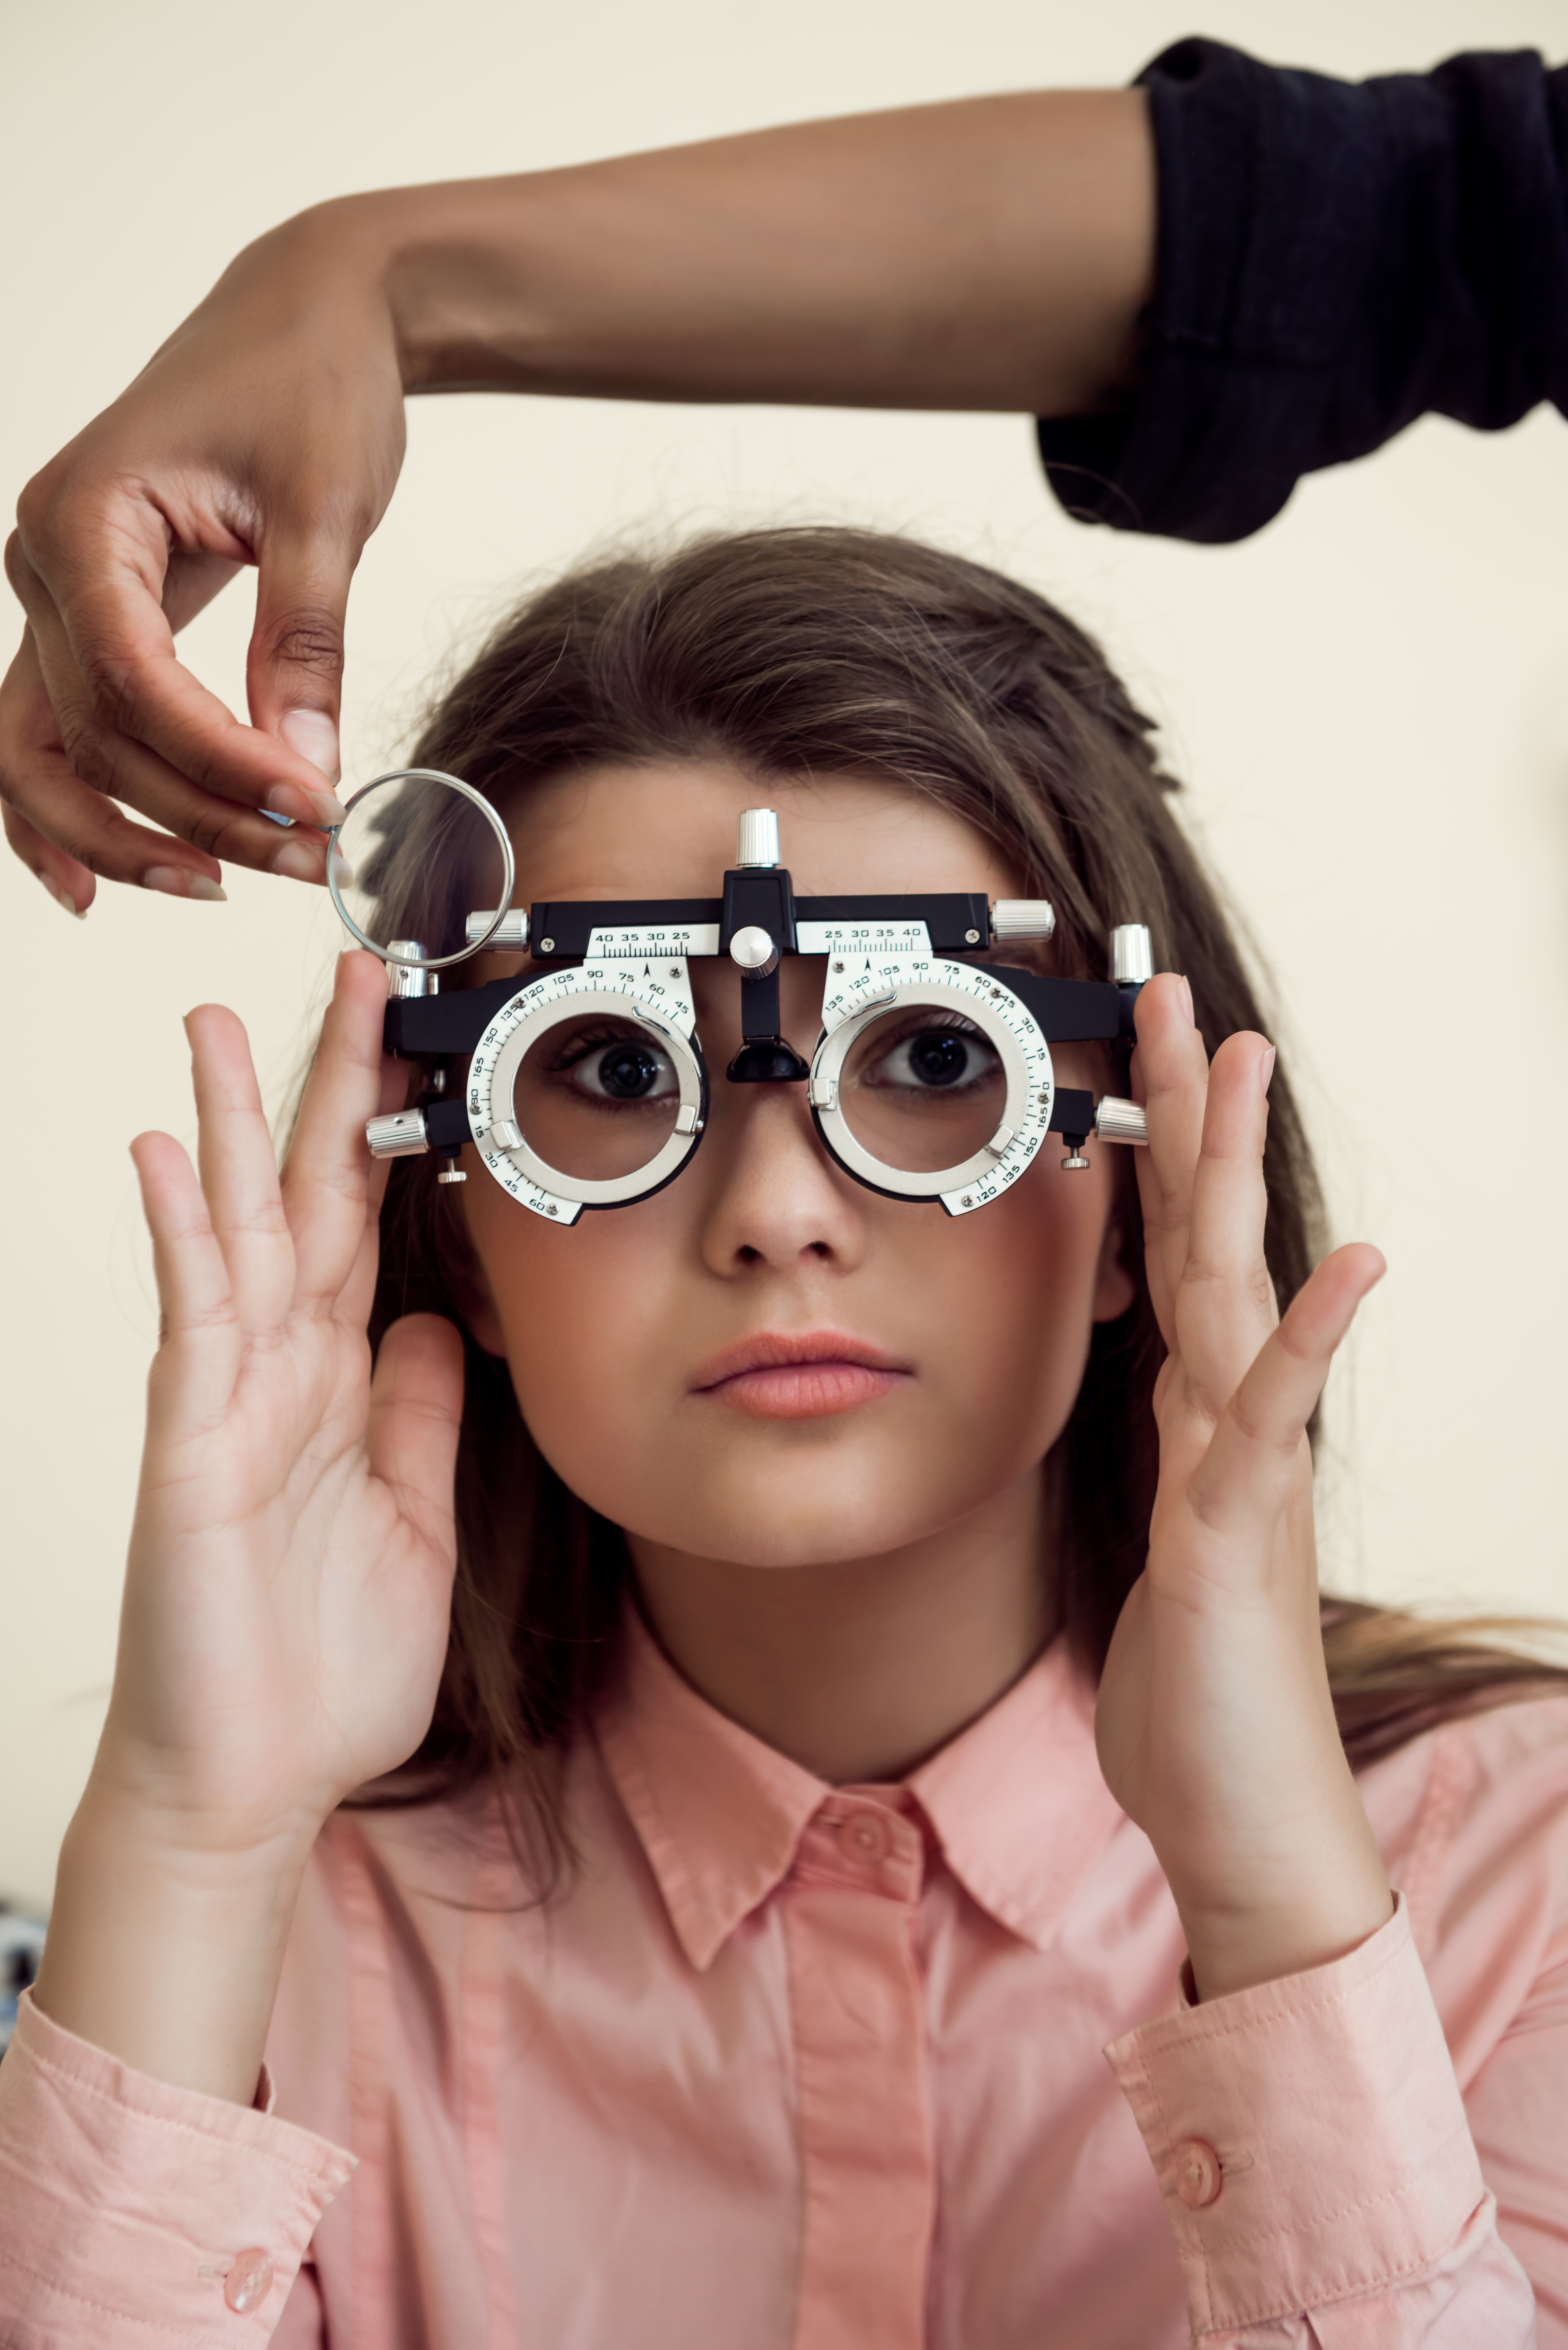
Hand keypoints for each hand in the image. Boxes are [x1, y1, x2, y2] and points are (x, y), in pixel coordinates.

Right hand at [2, 202, 405, 911]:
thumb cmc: (309, 384)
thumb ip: (306, 642)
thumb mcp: (324, 507)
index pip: (132, 680)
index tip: (310, 809)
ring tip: (223, 885)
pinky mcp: (90, 622)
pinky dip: (68, 811)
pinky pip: (51, 733)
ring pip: (55, 751)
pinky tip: (99, 883)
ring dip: (130, 832)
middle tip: (303, 861)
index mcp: (84, 517)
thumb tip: (308, 769)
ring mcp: (55, 597)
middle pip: (95, 733)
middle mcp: (44, 562)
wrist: (307, 320)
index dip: (217, 761)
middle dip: (196, 812)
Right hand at [34, 952, 462, 2096]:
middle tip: (345, 974)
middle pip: (306, 1199)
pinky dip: (183, 1236)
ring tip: (220, 1022)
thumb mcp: (414, 1519)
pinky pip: (192, 1322)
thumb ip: (419, 1416)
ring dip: (231, 1125)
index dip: (388, 1136)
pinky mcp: (191, 1447)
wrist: (258, 1778)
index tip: (410, 1045)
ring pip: (238, 1233)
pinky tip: (165, 1158)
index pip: (364, 1228)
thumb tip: (432, 1324)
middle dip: (324, 1088)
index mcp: (336, 1386)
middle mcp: (279, 1373)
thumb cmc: (327, 1662)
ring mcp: (228, 1402)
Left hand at [1094, 974, 1392, 2001]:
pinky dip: (1310, 1339)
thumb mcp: (1168, 1542)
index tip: (1139, 1055)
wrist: (1242, 1813)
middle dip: (1189, 1114)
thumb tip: (1171, 1396)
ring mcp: (1241, 1465)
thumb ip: (1178, 1461)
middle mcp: (1228, 1419)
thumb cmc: (1199, 1685)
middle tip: (1178, 997)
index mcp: (1199, 1418)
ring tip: (1243, 1061)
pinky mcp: (1238, 1529)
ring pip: (1232, 1289)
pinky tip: (1353, 1266)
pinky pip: (1274, 1416)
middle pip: (1203, 1236)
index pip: (1173, 1256)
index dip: (1157, 1153)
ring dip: (1233, 1174)